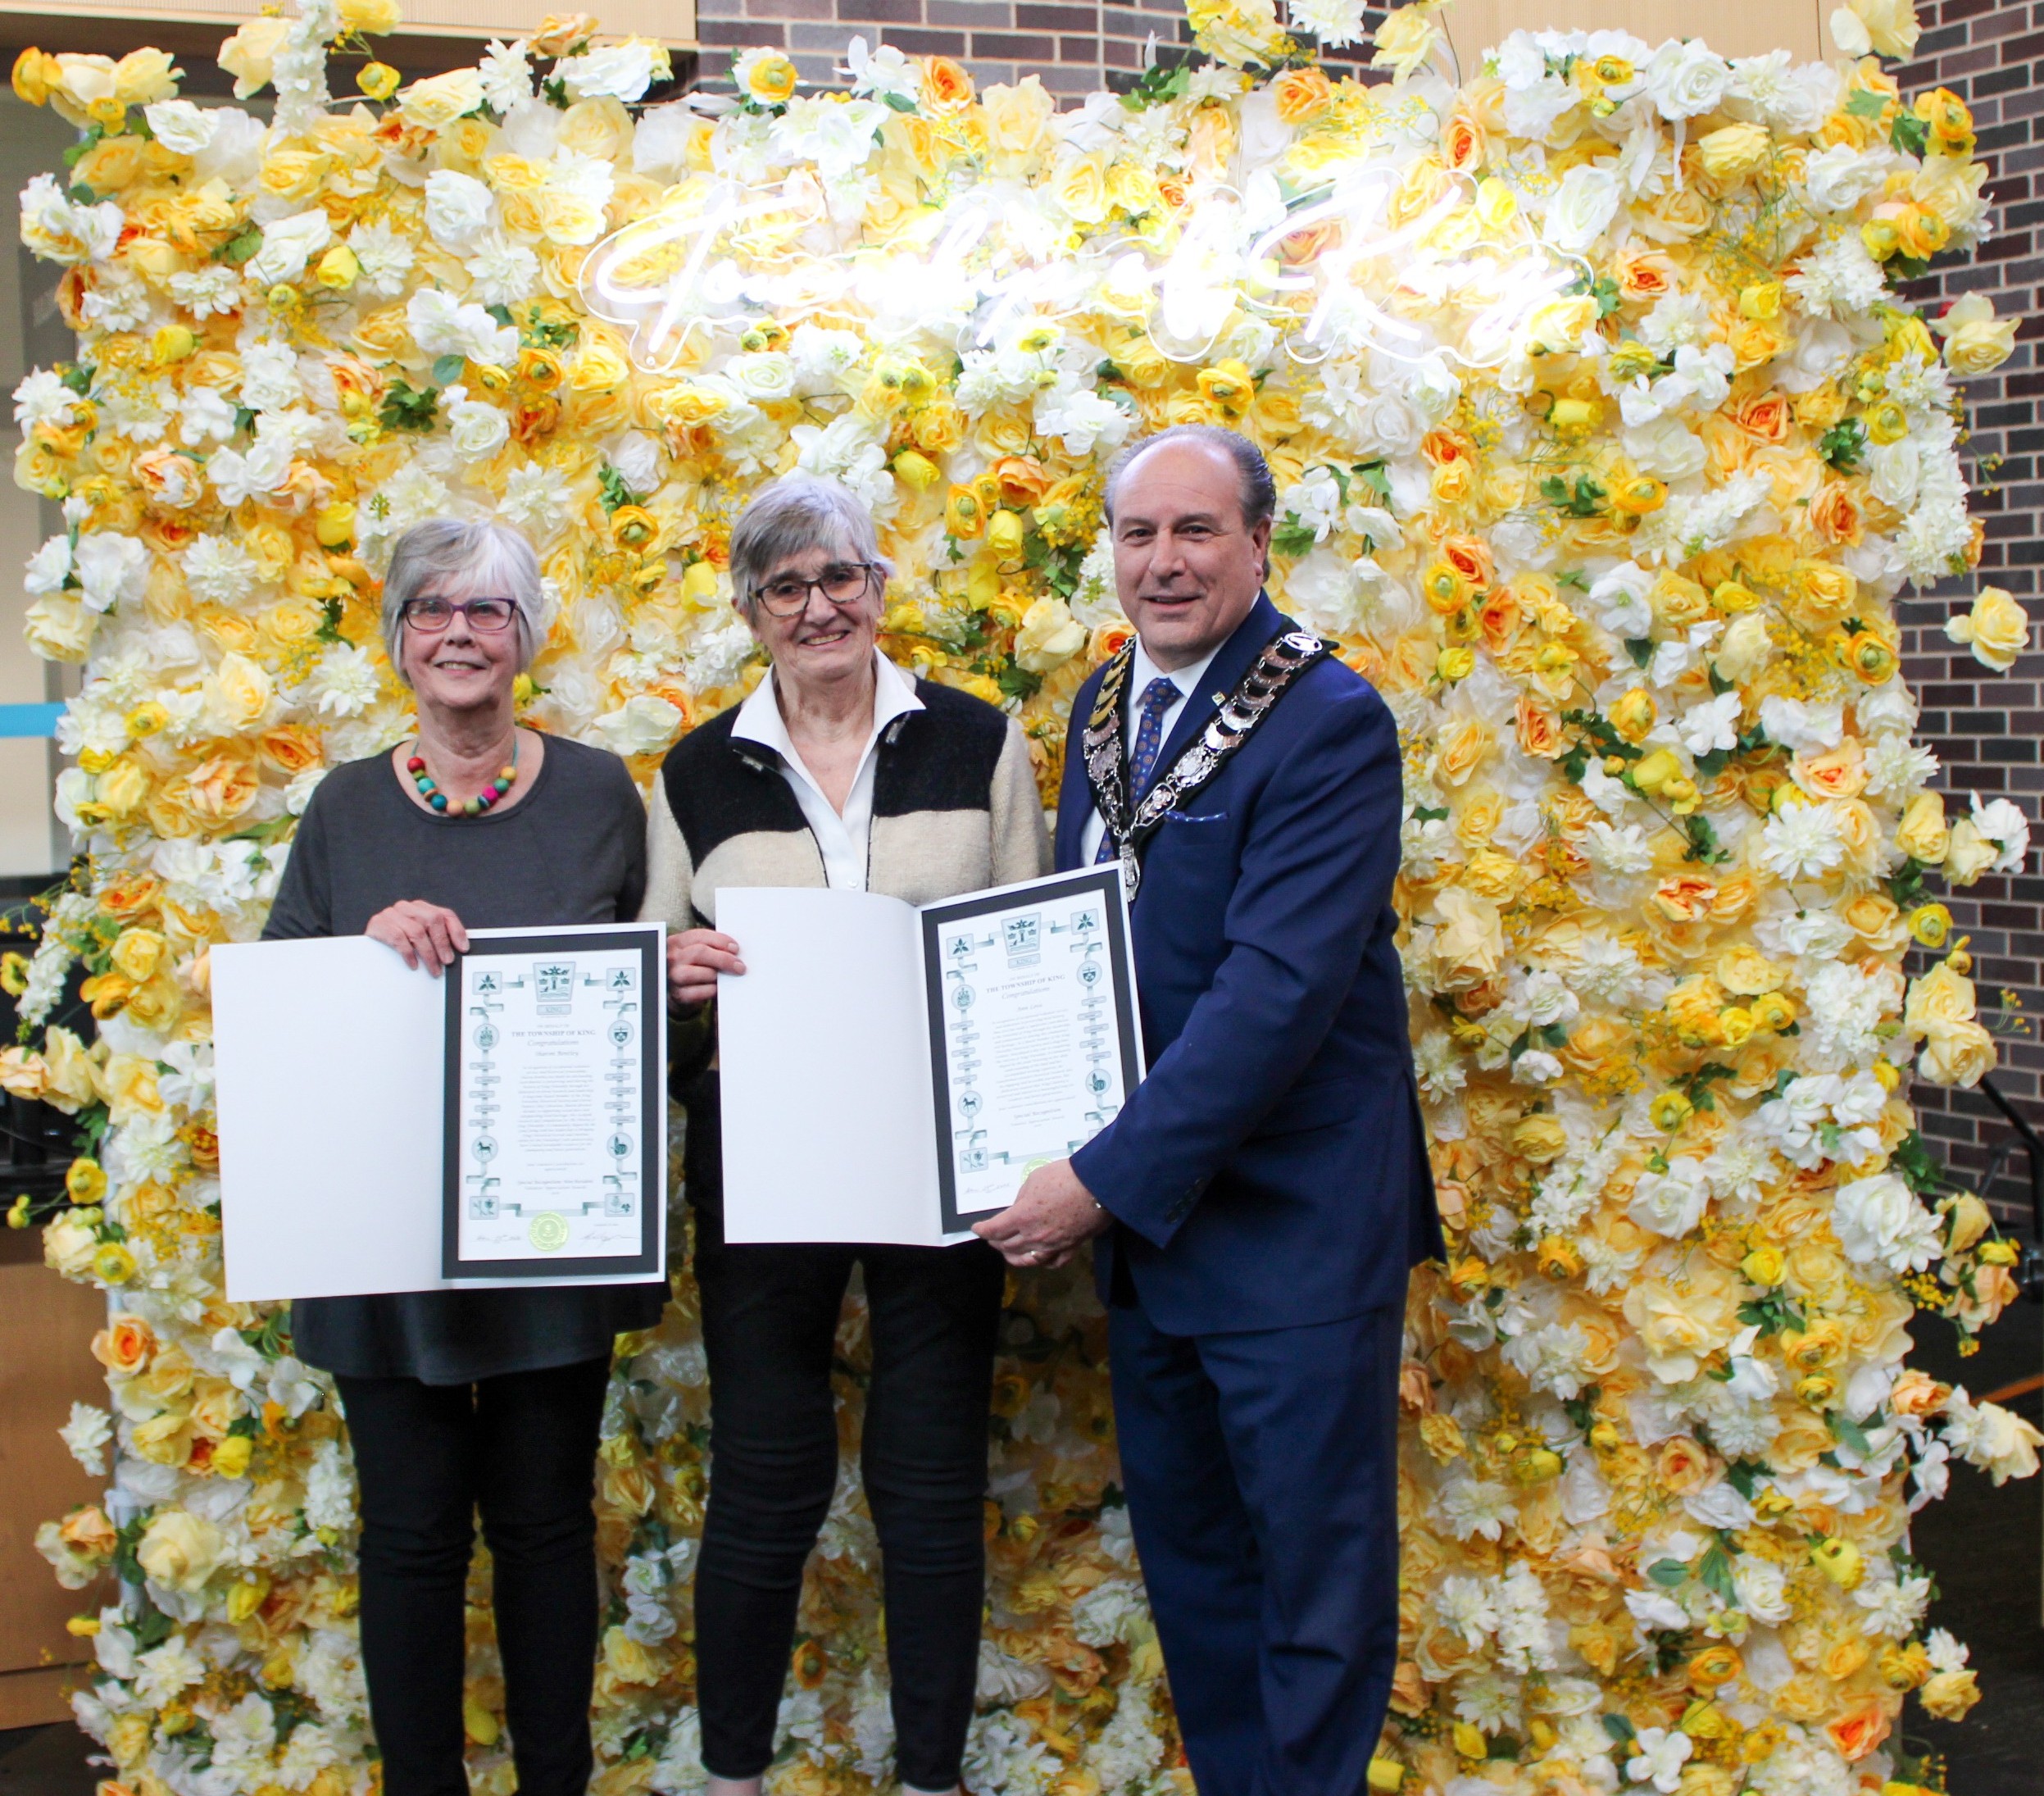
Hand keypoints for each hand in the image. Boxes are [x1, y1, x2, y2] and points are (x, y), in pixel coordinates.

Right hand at [366, 900, 468, 975]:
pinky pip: (398, 938)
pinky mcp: (378, 924)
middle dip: (442, 943)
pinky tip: (413, 964)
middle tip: (447, 961)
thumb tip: (459, 950)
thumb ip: (436, 938)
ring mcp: (391, 914)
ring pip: (417, 931)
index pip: (445, 914)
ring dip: (428, 953)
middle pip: (432, 920)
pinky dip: (409, 953)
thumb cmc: (397, 943)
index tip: (463, 948)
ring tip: (433, 968)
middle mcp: (407, 907)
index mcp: (420, 908)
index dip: (457, 931)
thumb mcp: (419, 939)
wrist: (366, 947)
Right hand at [668, 928, 743, 1009]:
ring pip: (701, 972)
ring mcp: (674, 976)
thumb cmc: (690, 967)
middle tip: (739, 966)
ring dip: (718, 975)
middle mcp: (673, 958)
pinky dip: (712, 990)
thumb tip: (733, 949)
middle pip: (700, 953)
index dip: (720, 940)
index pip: (700, 936)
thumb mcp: (693, 951)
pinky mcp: (678, 994)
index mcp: (677, 942)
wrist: (673, 991)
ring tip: (727, 977)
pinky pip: (700, 992)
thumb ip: (710, 946)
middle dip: (724, 958)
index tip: (735, 948)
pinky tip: (717, 988)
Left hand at [974, 1158, 1110, 1268]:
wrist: (1099, 1186)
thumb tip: (1020, 1206)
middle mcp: (1035, 1235)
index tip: (977, 1228)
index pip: (994, 1230)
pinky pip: (1053, 1262)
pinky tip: (1039, 1258)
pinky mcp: (1071, 1248)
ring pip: (1027, 1259)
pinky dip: (1042, 1262)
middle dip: (995, 1242)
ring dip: (1013, 1256)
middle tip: (991, 1237)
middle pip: (1007, 1246)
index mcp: (1023, 1216)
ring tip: (1008, 1252)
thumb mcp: (1035, 1179)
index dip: (982, 1230)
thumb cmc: (1067, 1177)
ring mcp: (1053, 1245)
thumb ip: (1023, 1197)